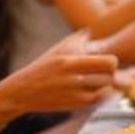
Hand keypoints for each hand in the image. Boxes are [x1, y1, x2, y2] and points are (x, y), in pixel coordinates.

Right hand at [0, 32, 117, 112]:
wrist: (23, 90)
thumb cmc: (44, 67)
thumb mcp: (58, 49)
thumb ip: (79, 39)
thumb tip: (93, 30)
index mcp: (71, 58)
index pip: (109, 61)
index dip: (111, 62)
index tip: (104, 62)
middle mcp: (74, 74)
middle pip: (110, 74)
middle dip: (111, 73)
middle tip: (103, 73)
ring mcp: (75, 90)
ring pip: (106, 86)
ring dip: (105, 84)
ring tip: (96, 81)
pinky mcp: (74, 103)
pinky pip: (98, 99)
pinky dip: (100, 95)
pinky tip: (93, 91)